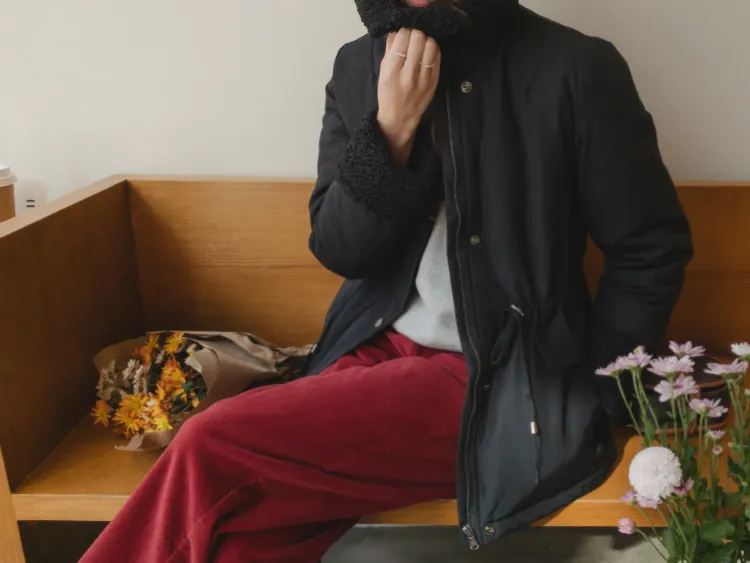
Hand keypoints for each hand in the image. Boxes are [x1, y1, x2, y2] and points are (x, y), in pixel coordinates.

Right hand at [377, 29, 440, 165]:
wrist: (399, 120)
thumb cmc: (388, 95)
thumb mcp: (382, 74)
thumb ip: (389, 52)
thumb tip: (397, 33)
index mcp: (392, 71)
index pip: (402, 38)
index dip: (403, 32)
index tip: (402, 36)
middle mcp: (409, 74)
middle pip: (418, 38)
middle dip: (415, 34)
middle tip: (412, 39)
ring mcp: (424, 78)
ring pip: (431, 45)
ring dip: (426, 40)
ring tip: (420, 46)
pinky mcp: (434, 81)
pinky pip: (437, 56)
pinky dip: (432, 50)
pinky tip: (427, 54)